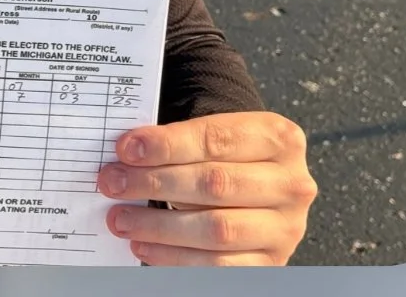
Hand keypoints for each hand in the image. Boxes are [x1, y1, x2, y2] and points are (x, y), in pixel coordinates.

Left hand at [99, 111, 316, 265]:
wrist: (261, 192)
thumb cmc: (230, 161)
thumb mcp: (218, 139)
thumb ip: (180, 143)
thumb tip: (126, 155)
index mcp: (280, 139)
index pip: (217, 138)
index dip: (168, 144)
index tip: (127, 148)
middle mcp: (291, 183)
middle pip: (215, 183)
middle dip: (156, 183)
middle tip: (113, 182)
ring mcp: (284, 228)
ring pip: (216, 228)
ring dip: (158, 225)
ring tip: (121, 218)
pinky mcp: (270, 263)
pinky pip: (217, 266)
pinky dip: (174, 257)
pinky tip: (144, 245)